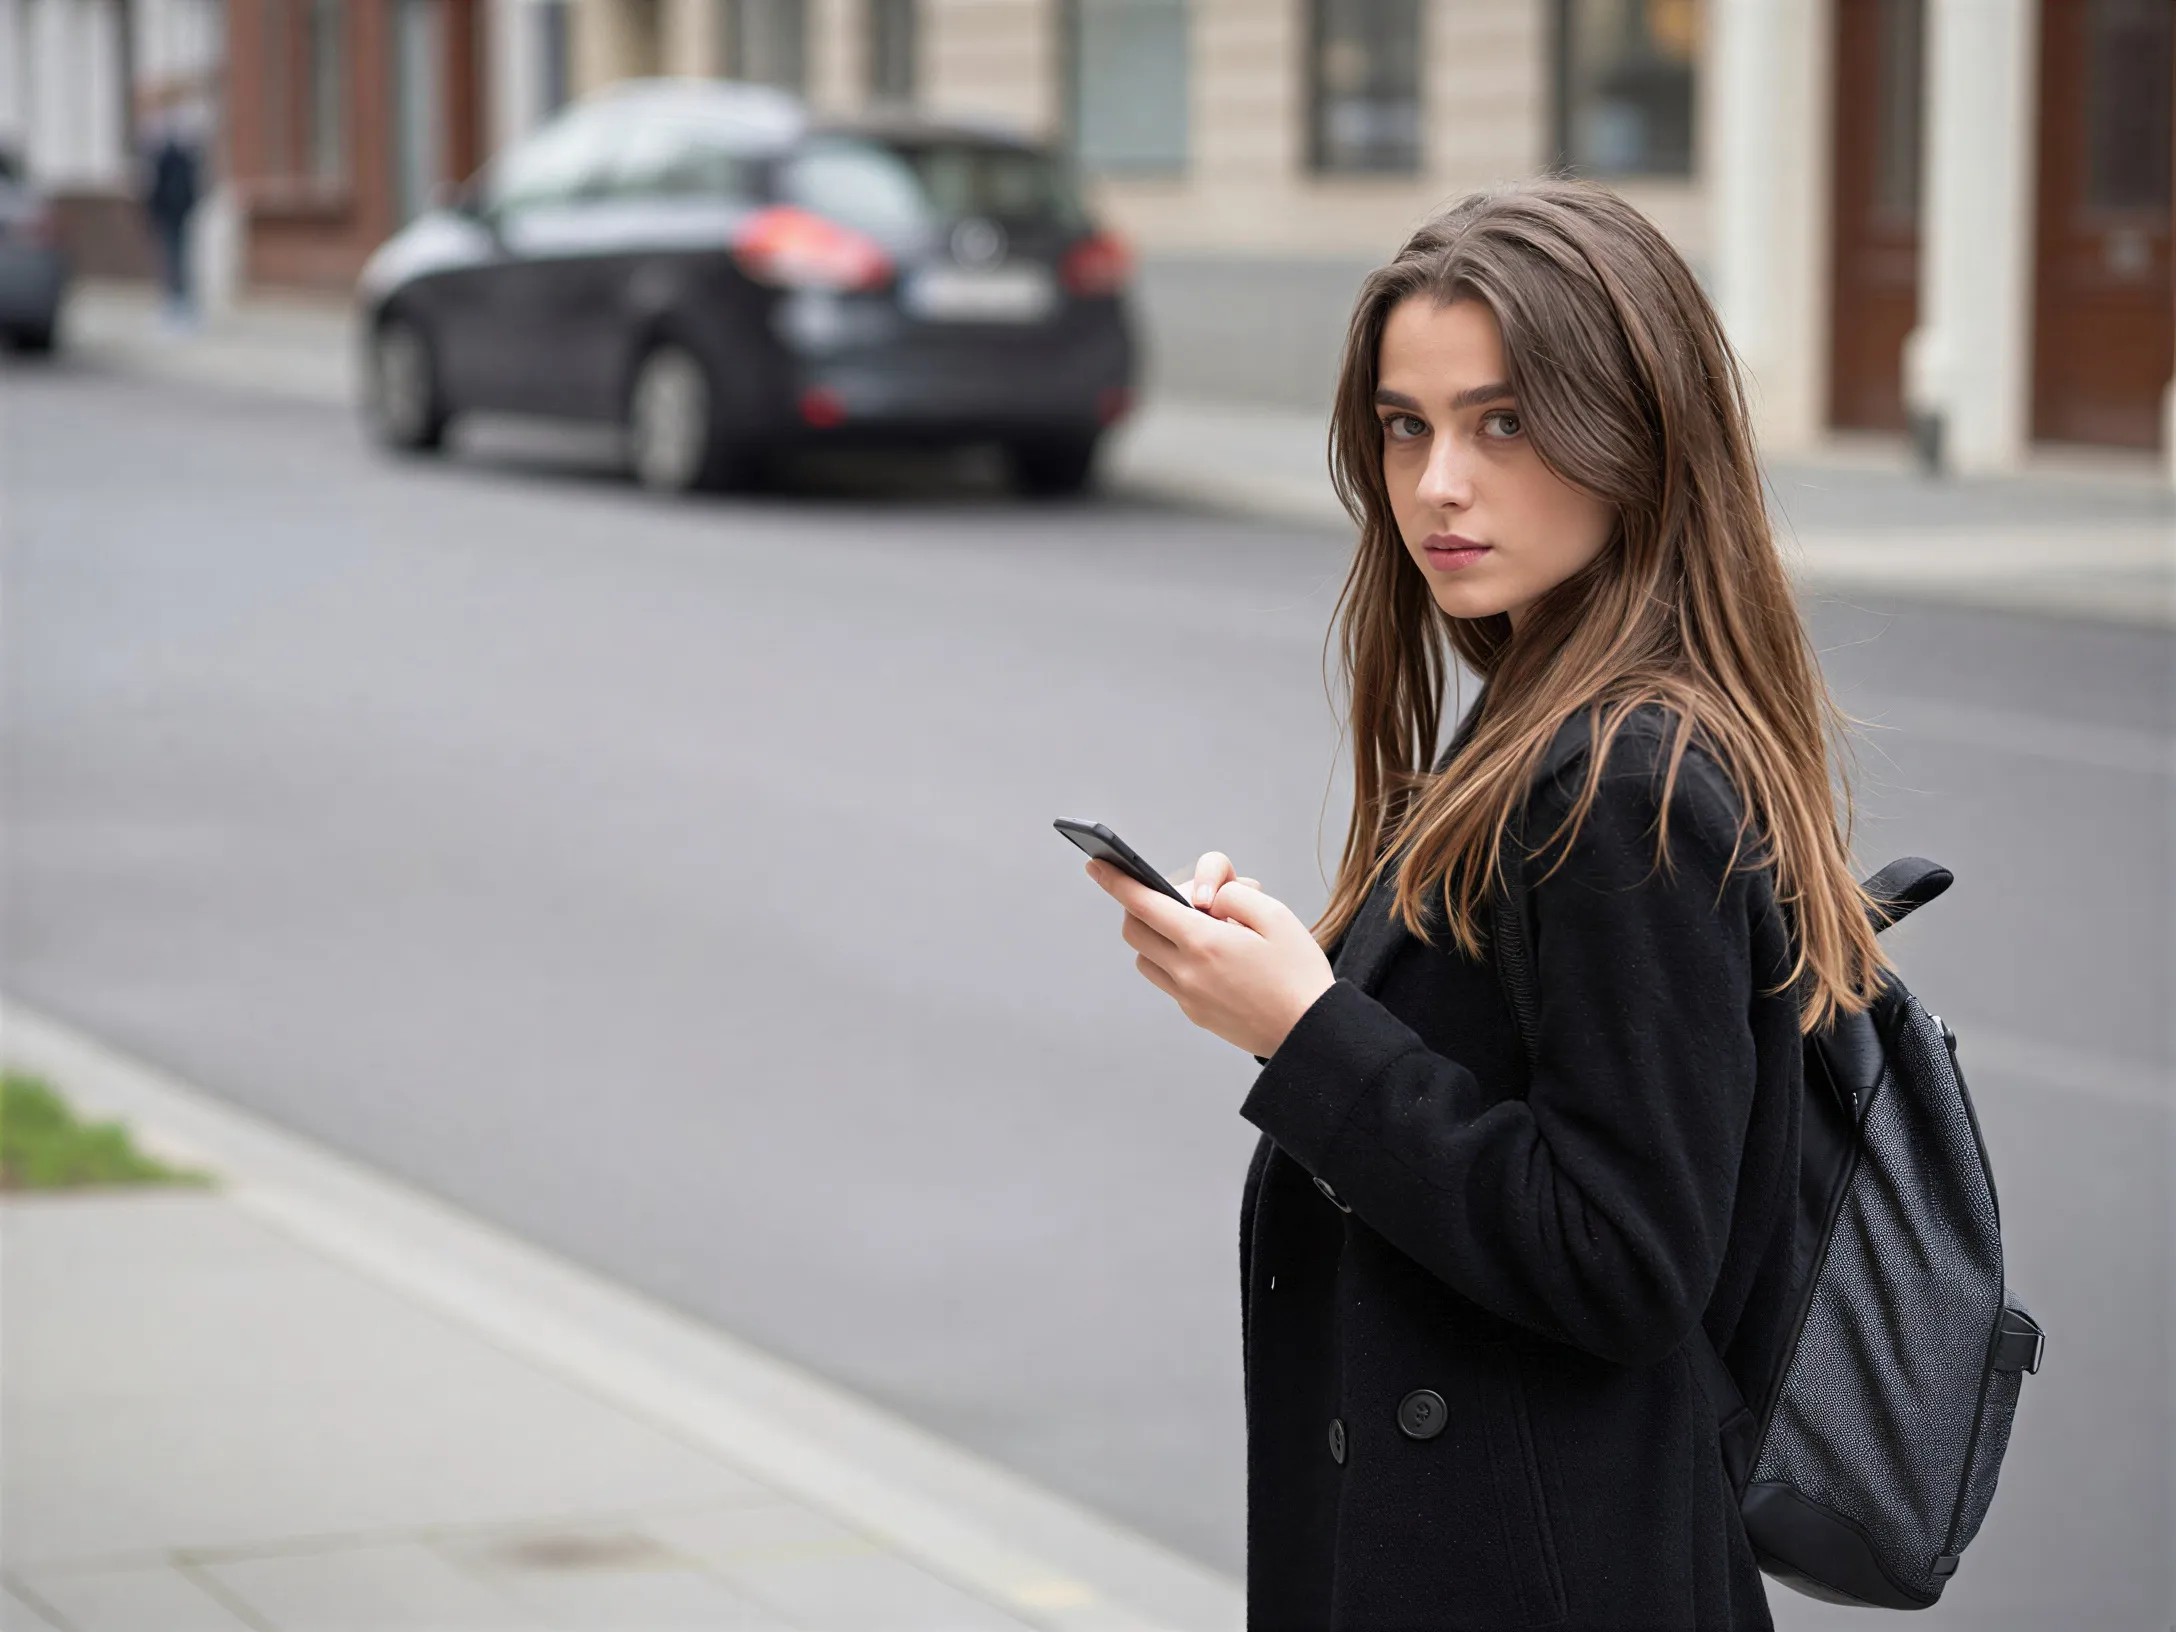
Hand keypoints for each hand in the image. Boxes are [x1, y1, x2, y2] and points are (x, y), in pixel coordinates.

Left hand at [1088, 854, 1335, 1059]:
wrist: (1311, 1034)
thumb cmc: (1299, 971)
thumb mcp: (1276, 916)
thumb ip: (1234, 895)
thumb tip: (1204, 899)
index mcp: (1204, 942)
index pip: (1144, 904)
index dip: (1116, 881)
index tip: (1095, 865)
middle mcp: (1187, 972)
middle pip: (1135, 931)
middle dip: (1141, 907)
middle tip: (1179, 900)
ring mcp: (1188, 997)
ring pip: (1146, 958)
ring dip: (1158, 937)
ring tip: (1202, 930)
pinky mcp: (1196, 1014)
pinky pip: (1169, 980)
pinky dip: (1177, 960)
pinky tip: (1215, 958)